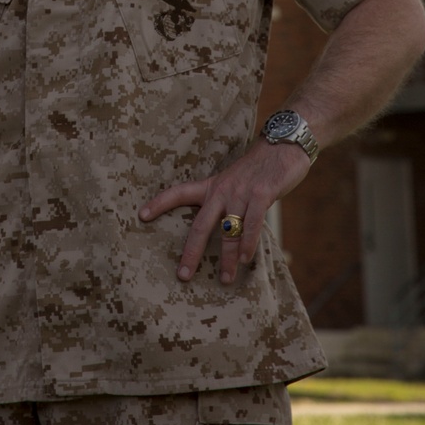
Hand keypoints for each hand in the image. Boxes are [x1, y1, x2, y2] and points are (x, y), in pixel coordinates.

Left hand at [138, 139, 309, 285]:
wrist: (283, 145)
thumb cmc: (258, 169)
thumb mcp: (234, 181)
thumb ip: (226, 203)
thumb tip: (223, 230)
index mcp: (212, 185)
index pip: (179, 192)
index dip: (160, 203)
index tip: (141, 215)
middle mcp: (222, 189)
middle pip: (200, 224)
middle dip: (191, 252)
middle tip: (183, 275)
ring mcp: (241, 192)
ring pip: (229, 231)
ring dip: (228, 258)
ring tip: (226, 280)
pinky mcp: (261, 194)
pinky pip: (253, 223)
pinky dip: (249, 243)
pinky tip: (247, 260)